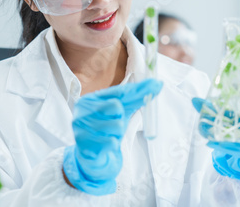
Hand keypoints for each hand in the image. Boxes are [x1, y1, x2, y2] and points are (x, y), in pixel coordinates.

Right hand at [63, 79, 162, 194]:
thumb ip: (138, 96)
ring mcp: (81, 128)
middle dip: (121, 117)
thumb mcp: (122, 111)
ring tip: (109, 135)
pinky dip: (113, 144)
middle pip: (116, 106)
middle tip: (115, 123)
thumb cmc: (108, 128)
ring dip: (118, 133)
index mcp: (90, 99)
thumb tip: (158, 83)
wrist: (94, 156)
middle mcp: (82, 112)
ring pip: (116, 125)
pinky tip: (105, 145)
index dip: (132, 95)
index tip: (144, 94)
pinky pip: (111, 142)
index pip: (117, 92)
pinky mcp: (85, 146)